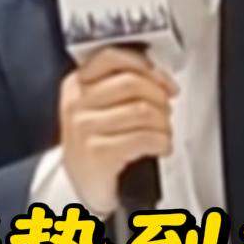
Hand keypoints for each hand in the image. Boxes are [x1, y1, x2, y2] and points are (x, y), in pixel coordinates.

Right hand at [58, 46, 177, 214]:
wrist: (83, 185)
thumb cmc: (97, 142)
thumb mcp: (98, 107)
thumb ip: (122, 84)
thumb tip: (159, 75)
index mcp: (76, 85)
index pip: (112, 57)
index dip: (146, 66)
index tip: (163, 80)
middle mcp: (76, 104)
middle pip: (132, 83)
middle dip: (159, 96)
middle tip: (167, 109)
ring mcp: (84, 128)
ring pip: (142, 111)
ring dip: (164, 123)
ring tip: (163, 131)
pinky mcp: (98, 153)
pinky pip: (144, 138)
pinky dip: (162, 142)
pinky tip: (161, 146)